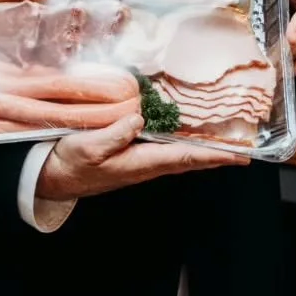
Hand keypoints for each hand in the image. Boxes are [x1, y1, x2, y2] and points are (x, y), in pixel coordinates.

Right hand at [34, 114, 249, 201]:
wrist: (51, 177)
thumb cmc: (69, 163)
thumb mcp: (87, 147)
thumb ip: (114, 134)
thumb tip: (139, 118)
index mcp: (140, 163)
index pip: (184, 158)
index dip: (213, 156)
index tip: (239, 156)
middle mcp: (145, 164)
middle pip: (189, 159)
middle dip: (216, 155)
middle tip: (244, 149)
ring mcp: (139, 162)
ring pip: (178, 155)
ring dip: (202, 149)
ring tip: (223, 141)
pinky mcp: (131, 157)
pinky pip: (164, 150)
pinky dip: (182, 144)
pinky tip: (186, 135)